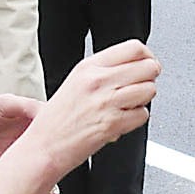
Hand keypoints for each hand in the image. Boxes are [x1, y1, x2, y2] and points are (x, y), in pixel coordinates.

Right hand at [32, 41, 160, 171]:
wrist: (44, 146)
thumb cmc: (58, 119)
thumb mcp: (76, 82)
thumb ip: (104, 71)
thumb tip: (135, 65)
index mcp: (89, 66)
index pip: (134, 48)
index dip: (147, 56)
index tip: (145, 65)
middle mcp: (98, 81)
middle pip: (148, 66)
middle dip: (150, 78)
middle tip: (140, 87)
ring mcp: (106, 101)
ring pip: (149, 90)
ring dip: (144, 100)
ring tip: (128, 106)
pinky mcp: (113, 123)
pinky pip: (143, 115)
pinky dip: (136, 120)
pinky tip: (122, 121)